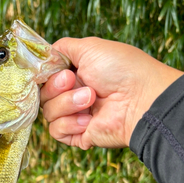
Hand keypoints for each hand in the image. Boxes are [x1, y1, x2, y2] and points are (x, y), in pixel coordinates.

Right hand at [41, 37, 183, 148]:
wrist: (140, 98)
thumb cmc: (121, 70)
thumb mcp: (89, 47)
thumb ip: (62, 48)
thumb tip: (45, 55)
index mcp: (76, 73)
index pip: (45, 77)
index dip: (46, 74)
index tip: (57, 69)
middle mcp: (73, 94)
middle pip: (43, 94)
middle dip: (56, 87)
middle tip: (74, 81)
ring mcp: (76, 115)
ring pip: (48, 112)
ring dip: (67, 104)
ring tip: (91, 99)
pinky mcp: (78, 135)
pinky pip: (56, 131)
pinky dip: (70, 123)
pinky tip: (89, 120)